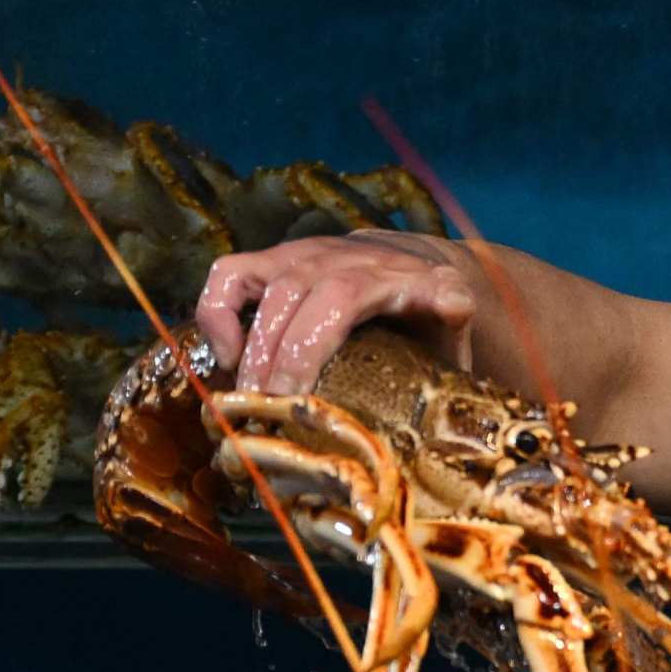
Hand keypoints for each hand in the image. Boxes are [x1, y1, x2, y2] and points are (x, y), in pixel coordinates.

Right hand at [194, 231, 481, 392]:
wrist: (406, 264)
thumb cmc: (427, 312)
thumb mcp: (451, 314)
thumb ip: (453, 311)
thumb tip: (455, 303)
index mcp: (384, 273)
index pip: (340, 299)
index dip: (308, 348)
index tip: (294, 397)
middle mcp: (337, 258)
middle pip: (290, 301)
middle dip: (271, 361)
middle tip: (264, 415)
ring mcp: (298, 256)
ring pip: (253, 288)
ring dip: (244, 347)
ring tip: (245, 398)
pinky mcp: (268, 261)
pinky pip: (226, 277)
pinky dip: (215, 315)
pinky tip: (228, 360)